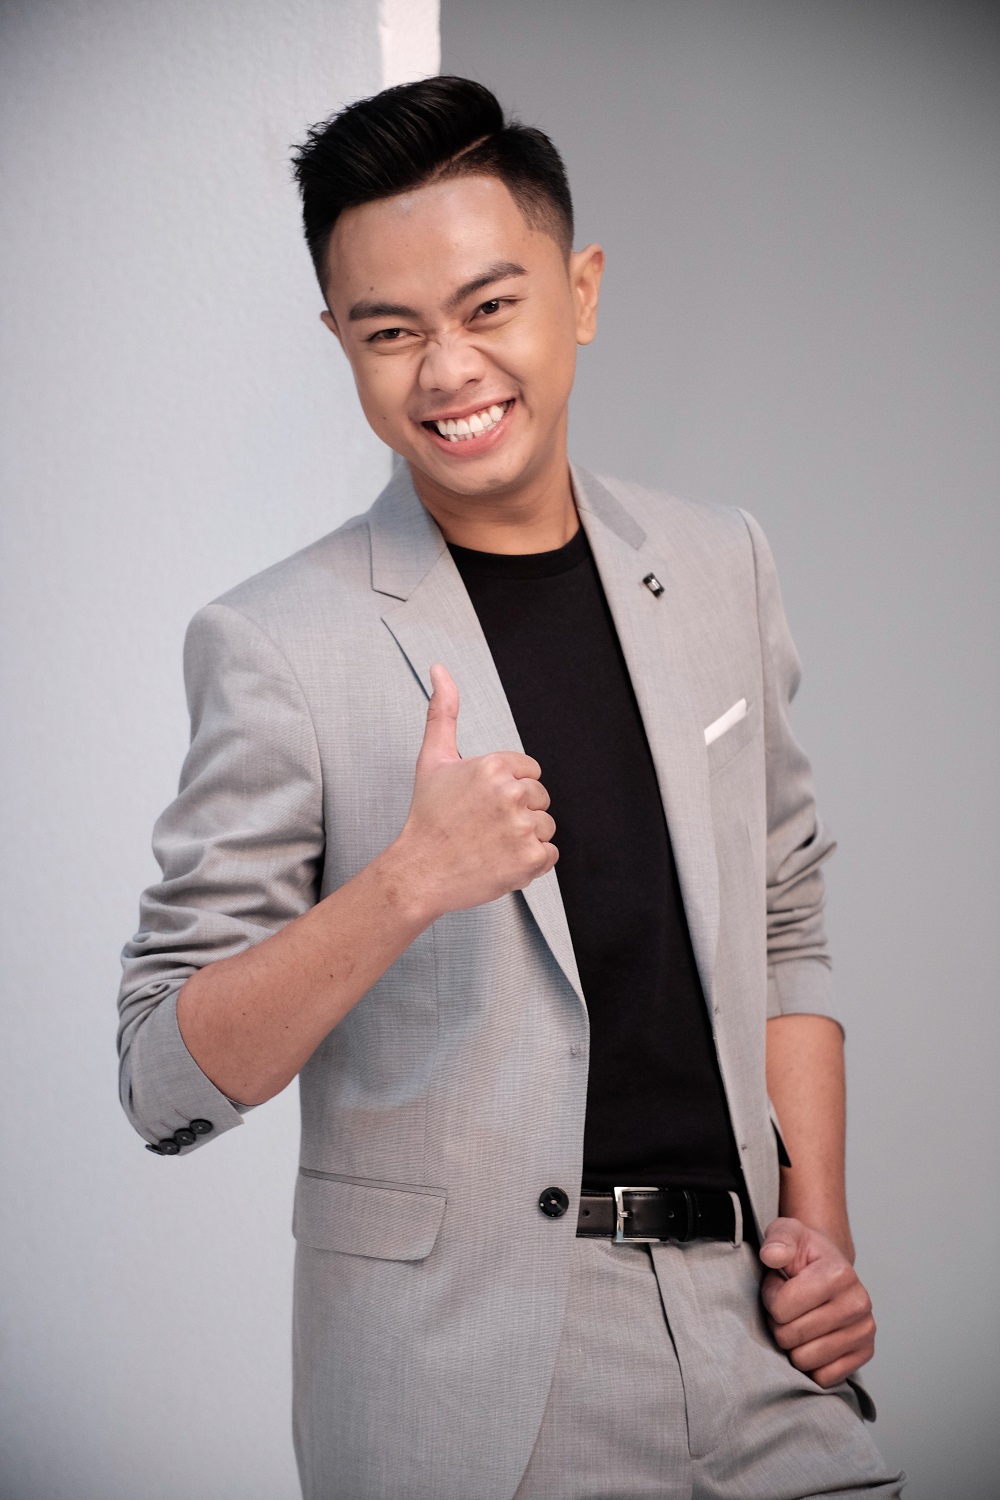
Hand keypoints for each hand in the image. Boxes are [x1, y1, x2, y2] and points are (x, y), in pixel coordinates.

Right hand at [396, 664, 557, 919]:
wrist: (418, 872)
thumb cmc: (427, 818)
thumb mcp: (433, 759)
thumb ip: (443, 711)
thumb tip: (440, 670)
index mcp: (493, 766)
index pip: (530, 771)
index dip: (509, 788)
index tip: (485, 803)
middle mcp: (510, 793)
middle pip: (540, 797)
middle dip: (518, 812)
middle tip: (485, 826)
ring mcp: (522, 827)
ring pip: (546, 826)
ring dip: (525, 837)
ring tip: (491, 844)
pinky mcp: (530, 858)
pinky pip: (550, 855)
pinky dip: (530, 862)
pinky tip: (501, 860)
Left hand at [759, 1217, 875, 1387]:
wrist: (828, 1267)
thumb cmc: (804, 1254)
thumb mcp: (787, 1233)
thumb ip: (777, 1240)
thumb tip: (772, 1255)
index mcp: (840, 1274)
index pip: (782, 1308)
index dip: (771, 1298)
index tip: (779, 1285)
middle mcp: (859, 1303)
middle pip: (791, 1336)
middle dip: (779, 1323)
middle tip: (787, 1306)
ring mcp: (865, 1331)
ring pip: (805, 1360)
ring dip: (793, 1344)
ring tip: (799, 1319)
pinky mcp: (865, 1353)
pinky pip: (824, 1378)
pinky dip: (811, 1364)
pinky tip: (812, 1340)